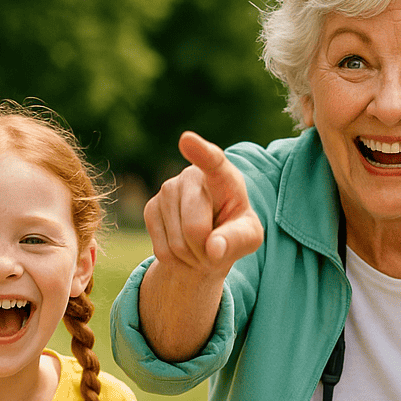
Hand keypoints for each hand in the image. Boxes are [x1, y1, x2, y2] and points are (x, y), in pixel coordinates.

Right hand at [144, 131, 262, 280]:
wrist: (208, 239)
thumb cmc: (235, 230)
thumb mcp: (249, 237)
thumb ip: (237, 240)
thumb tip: (213, 248)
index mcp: (223, 176)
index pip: (212, 161)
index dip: (200, 152)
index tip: (187, 140)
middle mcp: (191, 176)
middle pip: (195, 228)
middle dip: (206, 251)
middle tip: (216, 248)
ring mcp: (167, 190)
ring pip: (177, 243)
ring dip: (192, 257)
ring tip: (201, 246)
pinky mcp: (150, 208)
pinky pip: (162, 250)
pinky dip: (177, 260)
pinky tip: (184, 247)